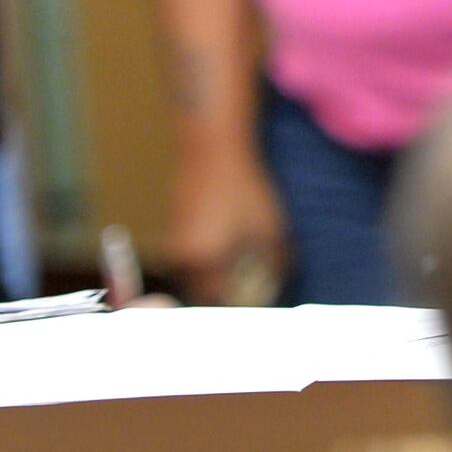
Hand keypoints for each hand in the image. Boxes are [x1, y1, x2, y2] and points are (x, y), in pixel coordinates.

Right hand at [163, 140, 285, 303]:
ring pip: (194, 274)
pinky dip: (206, 257)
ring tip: (241, 263)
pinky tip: (226, 242)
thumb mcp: (269, 228)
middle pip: (202, 292)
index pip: (217, 302)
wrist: (210, 147)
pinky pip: (188, 256)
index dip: (238, 304)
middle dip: (225, 292)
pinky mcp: (173, 226)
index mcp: (202, 263)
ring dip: (214, 276)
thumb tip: (278, 283)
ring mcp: (173, 242)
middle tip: (250, 284)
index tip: (256, 298)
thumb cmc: (243, 187)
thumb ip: (275, 262)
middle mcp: (181, 259)